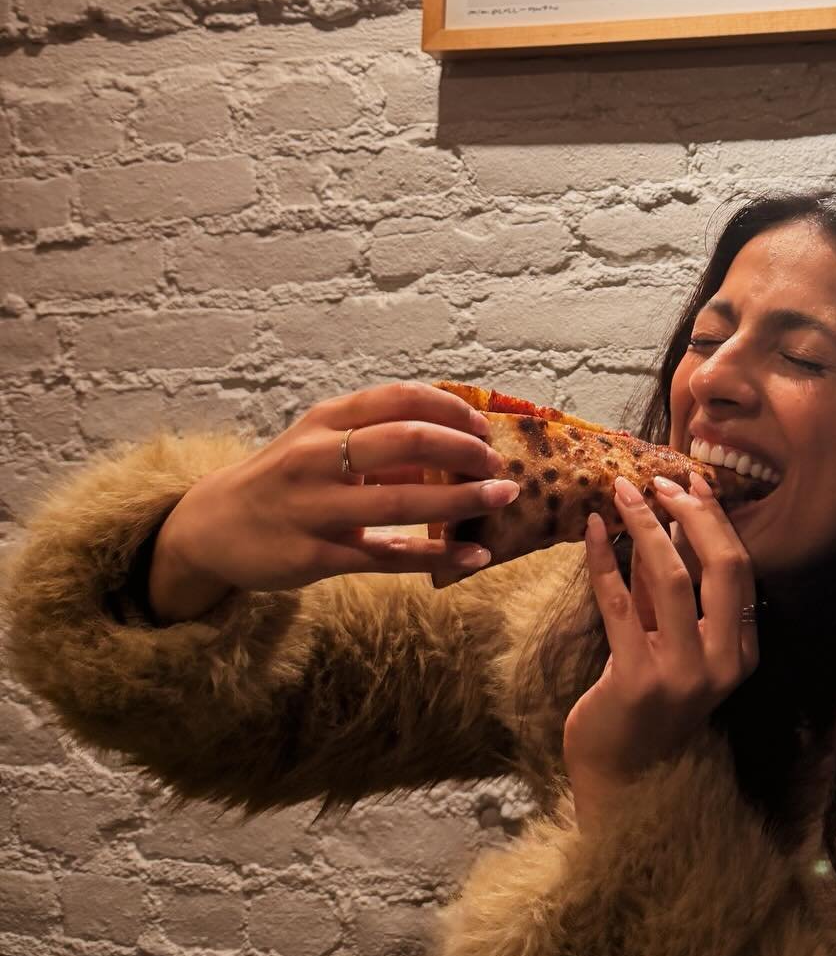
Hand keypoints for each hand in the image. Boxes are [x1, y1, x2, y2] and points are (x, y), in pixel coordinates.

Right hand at [152, 381, 520, 609]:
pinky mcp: (314, 556)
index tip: (482, 426)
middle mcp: (318, 457)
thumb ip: (379, 442)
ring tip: (503, 498)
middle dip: (464, 451)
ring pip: (401, 500)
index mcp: (325, 421)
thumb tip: (454, 443)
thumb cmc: (283, 479)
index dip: (450, 409)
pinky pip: (387, 557)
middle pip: (406, 440)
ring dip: (461, 499)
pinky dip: (436, 556)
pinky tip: (473, 557)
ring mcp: (315, 507)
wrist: (210, 528)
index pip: (399, 398)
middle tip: (498, 465)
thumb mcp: (321, 445)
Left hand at [562, 470, 759, 821]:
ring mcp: (682, 674)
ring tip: (622, 493)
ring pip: (672, 578)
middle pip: (721, 567)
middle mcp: (721, 663)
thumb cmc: (646, 706)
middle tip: (659, 481)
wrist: (622, 778)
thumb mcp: (669, 645)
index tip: (693, 483)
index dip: (717, 521)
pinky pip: (619, 604)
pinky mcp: (637, 679)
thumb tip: (661, 524)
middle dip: (691, 514)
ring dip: (646, 527)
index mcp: (741, 653)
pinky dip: (604, 560)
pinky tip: (592, 531)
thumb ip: (668, 594)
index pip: (741, 570)